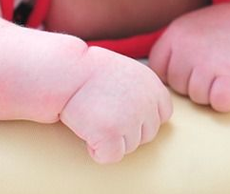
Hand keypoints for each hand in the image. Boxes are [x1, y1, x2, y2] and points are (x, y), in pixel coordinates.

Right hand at [59, 46, 172, 163]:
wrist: (66, 72)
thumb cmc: (91, 72)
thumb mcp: (128, 73)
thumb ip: (144, 93)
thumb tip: (151, 118)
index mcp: (153, 86)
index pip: (163, 114)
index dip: (143, 118)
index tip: (124, 113)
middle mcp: (147, 103)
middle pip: (147, 134)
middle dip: (127, 131)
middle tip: (104, 115)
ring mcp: (130, 120)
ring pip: (129, 147)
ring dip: (111, 140)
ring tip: (94, 118)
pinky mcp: (111, 134)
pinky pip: (111, 157)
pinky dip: (97, 150)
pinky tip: (87, 130)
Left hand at [150, 2, 229, 112]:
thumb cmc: (221, 32)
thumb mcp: (188, 28)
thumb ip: (169, 50)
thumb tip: (150, 83)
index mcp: (174, 35)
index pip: (159, 71)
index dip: (176, 72)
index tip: (194, 63)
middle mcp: (187, 48)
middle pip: (178, 87)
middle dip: (194, 82)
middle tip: (214, 64)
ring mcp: (208, 63)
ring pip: (198, 97)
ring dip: (211, 91)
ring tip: (224, 71)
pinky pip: (219, 102)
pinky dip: (226, 100)